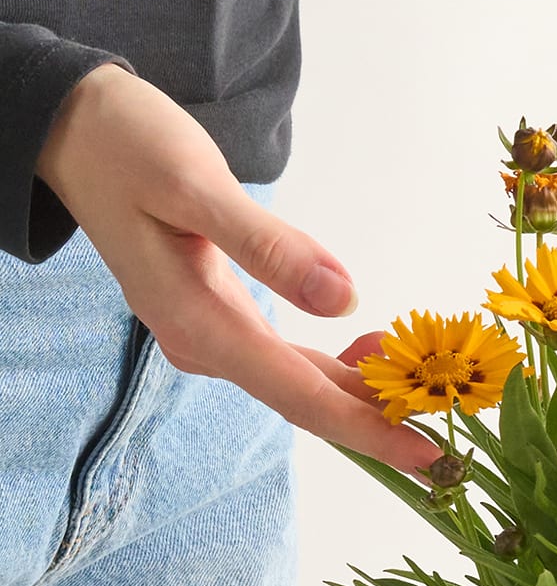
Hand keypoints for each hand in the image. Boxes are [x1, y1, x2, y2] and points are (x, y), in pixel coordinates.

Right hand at [35, 65, 434, 468]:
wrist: (72, 131)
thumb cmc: (129, 147)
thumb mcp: (195, 185)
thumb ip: (268, 246)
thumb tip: (344, 299)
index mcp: (198, 323)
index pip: (302, 397)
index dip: (370, 430)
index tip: (430, 454)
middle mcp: (204, 343)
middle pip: (308, 401)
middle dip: (380, 423)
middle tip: (455, 440)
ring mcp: (211, 334)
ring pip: (302, 382)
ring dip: (366, 393)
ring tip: (434, 390)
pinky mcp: (222, 316)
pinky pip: (290, 358)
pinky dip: (340, 362)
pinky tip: (381, 346)